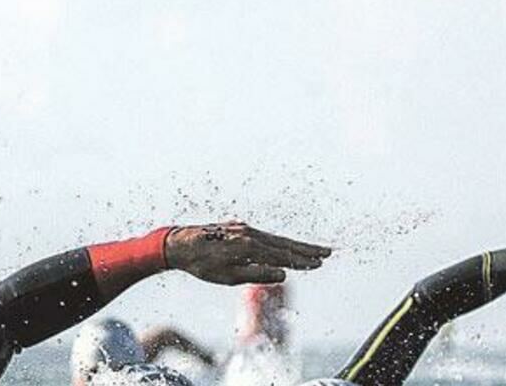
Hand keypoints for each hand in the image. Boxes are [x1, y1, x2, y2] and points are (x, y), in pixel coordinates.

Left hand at [164, 222, 331, 284]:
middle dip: (306, 249)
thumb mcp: (228, 276)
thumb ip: (257, 275)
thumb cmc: (202, 264)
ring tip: (312, 251)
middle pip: (284, 243)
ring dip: (295, 245)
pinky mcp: (238, 228)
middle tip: (327, 253)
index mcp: (250, 247)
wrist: (178, 244)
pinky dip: (279, 242)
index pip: (283, 256)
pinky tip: (284, 246)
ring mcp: (244, 229)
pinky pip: (264, 236)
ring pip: (275, 239)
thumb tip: (284, 275)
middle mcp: (250, 234)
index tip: (320, 263)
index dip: (302, 261)